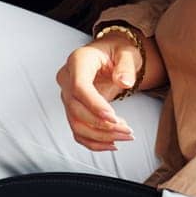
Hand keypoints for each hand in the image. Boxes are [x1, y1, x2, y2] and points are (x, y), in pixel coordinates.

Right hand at [56, 32, 143, 151]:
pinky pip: (77, 131)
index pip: (79, 86)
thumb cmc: (117, 52)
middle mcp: (67, 78)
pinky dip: (93, 142)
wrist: (109, 56)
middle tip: (128, 131)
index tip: (113, 118)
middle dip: (102, 125)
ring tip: (125, 136)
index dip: (94, 104)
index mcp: (78, 61)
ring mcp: (67, 95)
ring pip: (76, 124)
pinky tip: (112, 143)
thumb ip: (126, 66)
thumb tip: (124, 82)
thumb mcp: (127, 53)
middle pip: (76, 109)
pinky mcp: (72, 109)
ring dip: (100, 136)